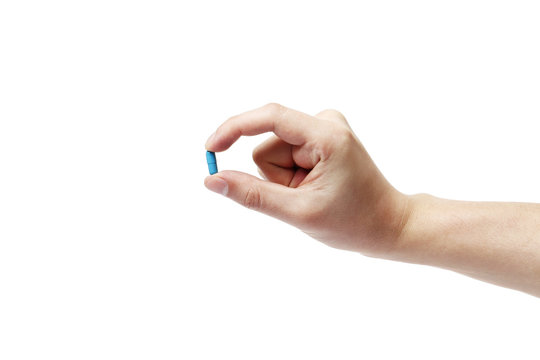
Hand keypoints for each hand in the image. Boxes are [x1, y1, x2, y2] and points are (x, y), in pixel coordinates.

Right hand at [204, 103, 408, 255]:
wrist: (387, 226)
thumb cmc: (353, 223)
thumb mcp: (298, 212)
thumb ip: (252, 195)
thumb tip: (212, 179)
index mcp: (326, 135)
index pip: (269, 117)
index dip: (234, 129)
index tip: (210, 149)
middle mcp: (325, 122)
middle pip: (268, 147)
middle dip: (275, 178)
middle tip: (303, 199)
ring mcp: (324, 129)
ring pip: (273, 154)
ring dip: (283, 180)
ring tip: (312, 195)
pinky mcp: (320, 137)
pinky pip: (284, 155)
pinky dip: (290, 177)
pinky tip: (314, 187)